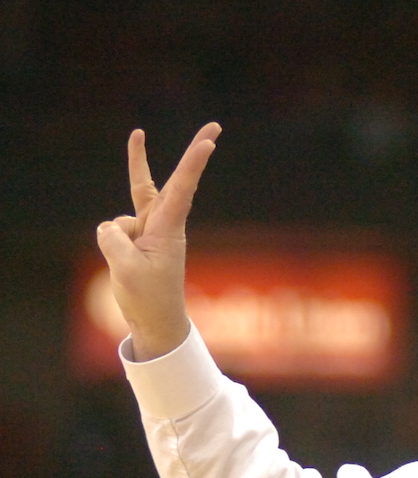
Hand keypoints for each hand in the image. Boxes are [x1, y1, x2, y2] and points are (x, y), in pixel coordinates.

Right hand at [96, 122, 221, 360]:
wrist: (154, 319)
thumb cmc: (149, 297)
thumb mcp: (127, 268)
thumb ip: (113, 239)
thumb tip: (111, 225)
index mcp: (169, 228)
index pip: (182, 188)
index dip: (193, 162)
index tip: (210, 140)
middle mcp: (162, 222)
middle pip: (167, 181)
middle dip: (190, 152)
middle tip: (215, 125)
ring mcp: (148, 229)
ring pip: (120, 219)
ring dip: (117, 241)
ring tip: (133, 268)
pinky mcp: (134, 237)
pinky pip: (111, 231)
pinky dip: (110, 245)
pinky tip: (123, 264)